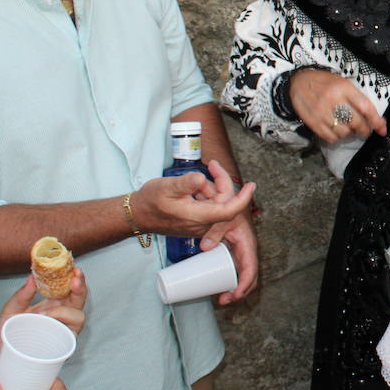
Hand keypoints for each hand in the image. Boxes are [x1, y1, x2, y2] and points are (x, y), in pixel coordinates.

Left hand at [0, 273, 87, 389]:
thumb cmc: (7, 331)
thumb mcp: (11, 309)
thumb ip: (22, 294)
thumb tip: (31, 277)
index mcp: (52, 303)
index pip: (69, 288)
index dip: (75, 278)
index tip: (74, 269)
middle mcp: (61, 315)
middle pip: (79, 300)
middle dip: (80, 288)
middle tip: (75, 279)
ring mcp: (63, 330)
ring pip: (78, 316)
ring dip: (65, 311)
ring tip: (44, 313)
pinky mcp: (62, 345)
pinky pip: (70, 334)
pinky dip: (61, 327)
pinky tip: (47, 323)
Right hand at [130, 167, 255, 237]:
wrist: (137, 215)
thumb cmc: (150, 201)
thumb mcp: (166, 187)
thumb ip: (185, 183)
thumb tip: (201, 178)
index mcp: (198, 216)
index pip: (229, 210)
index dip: (243, 198)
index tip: (251, 185)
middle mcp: (201, 224)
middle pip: (224, 202)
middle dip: (221, 182)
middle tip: (211, 165)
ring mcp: (198, 224)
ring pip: (217, 203)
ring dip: (212, 187)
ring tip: (197, 176)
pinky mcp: (195, 221)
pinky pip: (208, 206)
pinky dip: (206, 193)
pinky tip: (195, 185)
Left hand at [200, 208, 258, 305]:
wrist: (228, 199)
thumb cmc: (228, 207)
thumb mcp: (224, 218)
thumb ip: (215, 230)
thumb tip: (204, 247)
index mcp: (247, 243)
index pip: (250, 267)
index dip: (244, 283)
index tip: (235, 295)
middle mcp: (245, 249)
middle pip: (248, 275)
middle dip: (239, 291)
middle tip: (223, 300)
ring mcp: (239, 250)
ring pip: (242, 273)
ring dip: (235, 288)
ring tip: (221, 298)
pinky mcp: (232, 250)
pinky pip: (235, 268)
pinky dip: (231, 280)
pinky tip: (222, 287)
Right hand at [289, 68, 385, 141]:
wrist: (298, 82)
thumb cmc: (324, 82)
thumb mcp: (342, 83)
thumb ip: (357, 98)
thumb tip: (375, 118)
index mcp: (344, 88)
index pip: (365, 107)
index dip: (376, 121)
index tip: (382, 129)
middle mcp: (334, 100)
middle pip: (356, 122)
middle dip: (364, 130)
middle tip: (364, 130)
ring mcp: (322, 112)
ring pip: (344, 132)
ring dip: (350, 134)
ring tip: (348, 128)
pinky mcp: (313, 122)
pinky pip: (331, 138)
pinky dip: (336, 138)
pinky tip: (336, 131)